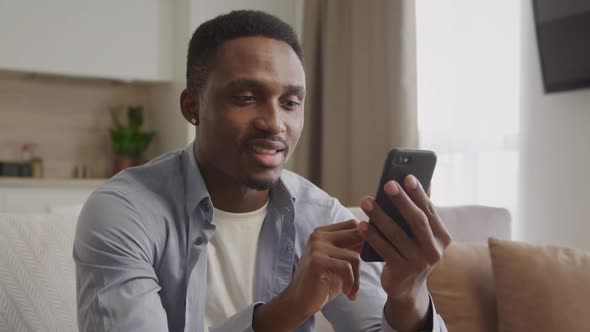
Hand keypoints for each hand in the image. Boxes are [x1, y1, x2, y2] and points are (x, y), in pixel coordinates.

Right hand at [253, 220, 362, 330]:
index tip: (366, 257)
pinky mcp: (317, 261)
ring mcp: (316, 247)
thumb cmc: (322, 282)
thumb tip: (373, 239)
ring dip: (357, 277)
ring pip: (354, 256)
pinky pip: (346, 267)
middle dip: (365, 254)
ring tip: (352, 289)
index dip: (366, 239)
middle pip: (356, 233)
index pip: (353, 224)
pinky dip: (351, 282)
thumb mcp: (338, 261)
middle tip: (361, 273)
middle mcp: (318, 236)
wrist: (300, 301)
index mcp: (323, 232)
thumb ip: (351, 248)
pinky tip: (347, 293)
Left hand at [359, 175, 450, 330]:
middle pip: (416, 221)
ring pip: (396, 234)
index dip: (419, 193)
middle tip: (387, 184)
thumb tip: (426, 181)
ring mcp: (418, 263)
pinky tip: (362, 224)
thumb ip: (423, 211)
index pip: (430, 211)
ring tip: (366, 201)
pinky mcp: (402, 271)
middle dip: (401, 201)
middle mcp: (434, 250)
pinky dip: (372, 236)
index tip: (408, 177)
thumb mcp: (422, 235)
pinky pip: (384, 249)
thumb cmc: (413, 252)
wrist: (407, 288)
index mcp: (442, 237)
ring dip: (380, 216)